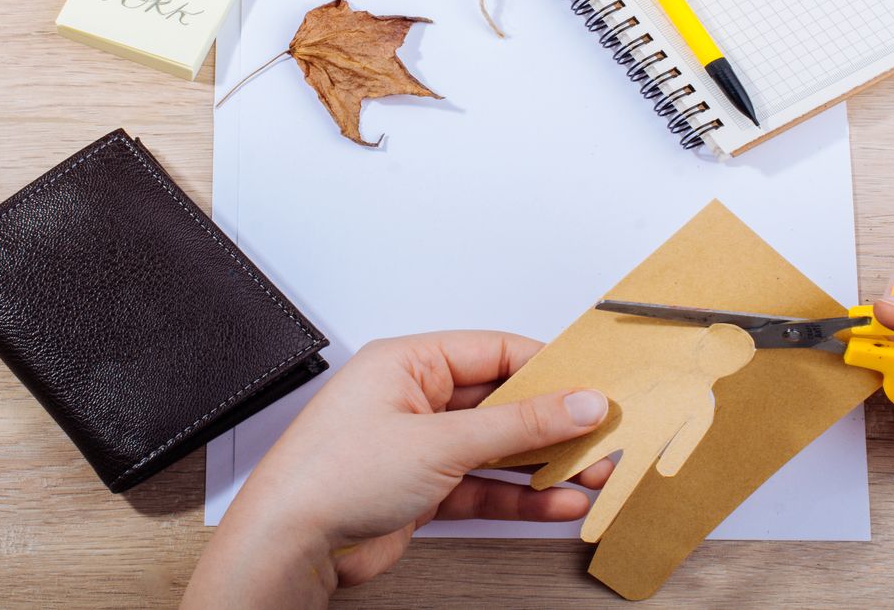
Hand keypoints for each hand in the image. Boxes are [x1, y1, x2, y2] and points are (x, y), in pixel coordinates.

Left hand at [182, 331, 610, 608]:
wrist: (289, 543)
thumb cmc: (331, 476)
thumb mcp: (440, 441)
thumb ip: (517, 426)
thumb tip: (577, 402)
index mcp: (407, 362)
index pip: (494, 351)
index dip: (548, 368)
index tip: (594, 385)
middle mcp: (413, 398)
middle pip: (501, 402)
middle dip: (554, 423)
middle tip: (604, 435)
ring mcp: (417, 446)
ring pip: (496, 449)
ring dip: (544, 464)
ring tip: (595, 473)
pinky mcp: (421, 490)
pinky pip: (483, 486)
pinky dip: (520, 496)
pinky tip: (558, 503)